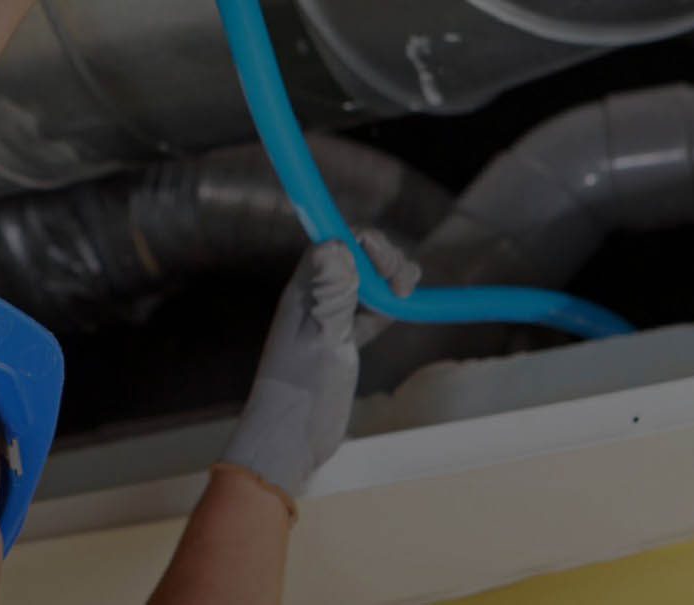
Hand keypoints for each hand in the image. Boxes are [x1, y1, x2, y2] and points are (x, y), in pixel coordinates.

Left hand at [220, 230, 418, 495]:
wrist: (289, 440)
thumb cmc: (299, 393)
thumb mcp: (321, 340)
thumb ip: (332, 294)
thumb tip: (336, 244)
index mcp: (303, 291)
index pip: (335, 244)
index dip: (363, 245)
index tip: (383, 268)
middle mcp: (315, 299)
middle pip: (355, 259)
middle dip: (383, 261)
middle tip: (401, 290)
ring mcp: (330, 321)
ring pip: (366, 284)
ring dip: (390, 282)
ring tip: (404, 298)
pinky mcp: (342, 342)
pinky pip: (369, 312)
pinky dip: (387, 307)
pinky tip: (400, 310)